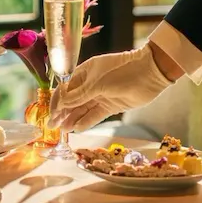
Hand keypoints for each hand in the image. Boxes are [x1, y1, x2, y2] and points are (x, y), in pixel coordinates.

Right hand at [48, 43, 172, 132]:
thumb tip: (61, 104)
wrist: (150, 74)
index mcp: (85, 72)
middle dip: (63, 112)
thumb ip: (79, 96)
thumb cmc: (121, 72)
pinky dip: (87, 121)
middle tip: (53, 126)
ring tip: (64, 130)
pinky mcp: (111, 105)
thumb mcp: (97, 83)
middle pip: (73, 100)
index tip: (51, 114)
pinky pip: (96, 114)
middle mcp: (91, 84)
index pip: (66, 88)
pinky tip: (78, 128)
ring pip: (83, 109)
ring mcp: (101, 95)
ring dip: (73, 118)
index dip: (57, 101)